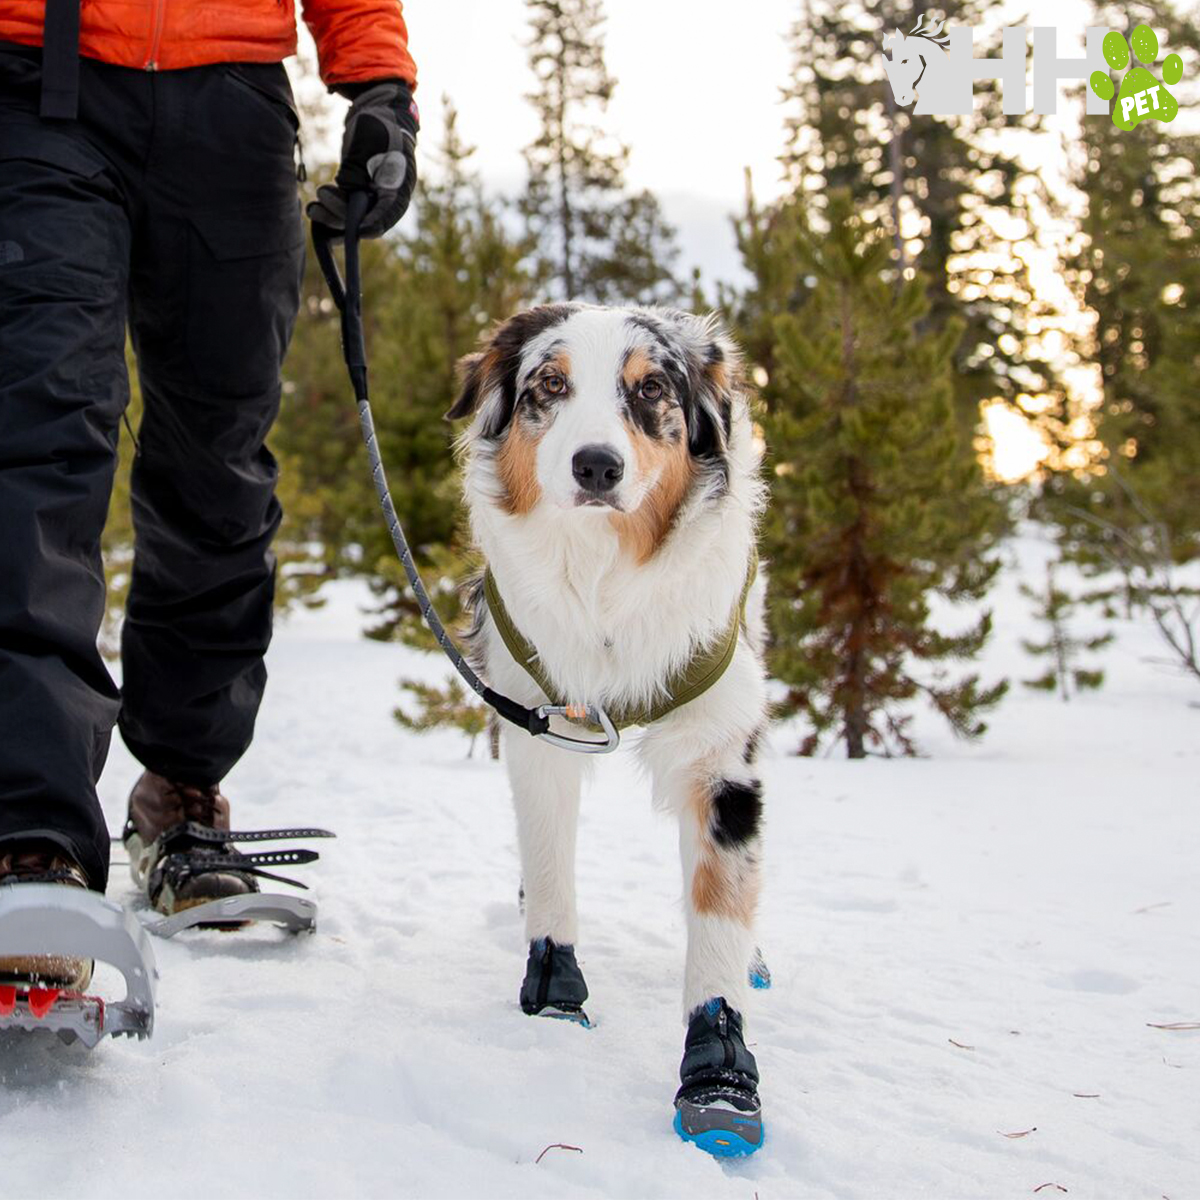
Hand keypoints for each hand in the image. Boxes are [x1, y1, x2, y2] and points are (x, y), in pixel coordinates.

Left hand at [307, 81, 417, 237]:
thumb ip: (357, 170)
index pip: (385, 216)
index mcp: (398, 188)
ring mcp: (372, 197)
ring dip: (331, 215)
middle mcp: (387, 198)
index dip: (369, 225)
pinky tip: (314, 209)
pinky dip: (330, 211)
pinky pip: (345, 209)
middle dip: (340, 215)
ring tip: (312, 208)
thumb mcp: (368, 144)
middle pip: (365, 220)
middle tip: (319, 200)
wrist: (380, 112)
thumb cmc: (379, 125)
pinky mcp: (359, 192)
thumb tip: (346, 192)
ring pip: (352, 218)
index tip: (353, 230)